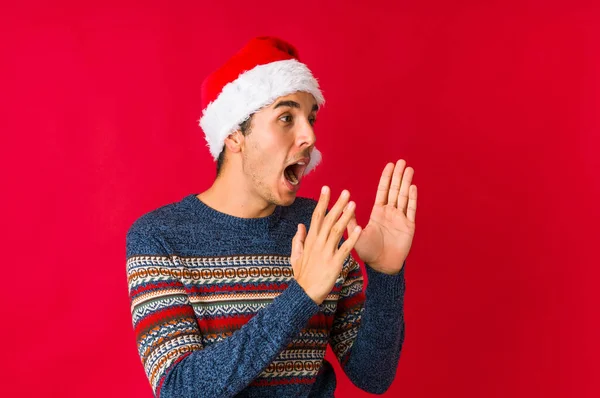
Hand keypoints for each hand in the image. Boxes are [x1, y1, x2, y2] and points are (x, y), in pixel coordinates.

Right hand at [290, 186, 361, 304]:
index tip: (327, 188)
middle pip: (328, 219)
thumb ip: (298, 239)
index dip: (322, 202)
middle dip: (336, 204)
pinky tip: (359, 229)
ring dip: (345, 217)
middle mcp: (318, 243)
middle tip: (345, 191)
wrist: (304, 293)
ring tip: (353, 204)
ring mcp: (326, 252)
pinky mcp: (335, 263)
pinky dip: (352, 238)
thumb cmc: (301, 275)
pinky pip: (345, 248)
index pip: (316, 216)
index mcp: (310, 240)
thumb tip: (300, 225)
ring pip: (336, 230)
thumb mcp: (295, 255)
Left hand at [347, 159, 416, 274]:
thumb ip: (351, 220)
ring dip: (406, 183)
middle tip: (402, 161)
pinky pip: (411, 210)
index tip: (390, 165)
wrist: (381, 266)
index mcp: (378, 212)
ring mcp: (401, 218)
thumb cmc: (367, 252)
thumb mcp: (355, 234)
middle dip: (398, 176)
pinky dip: (412, 198)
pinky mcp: (409, 226)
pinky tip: (413, 187)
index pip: (383, 191)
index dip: (386, 178)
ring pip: (405, 197)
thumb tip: (345, 204)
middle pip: (395, 190)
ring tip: (409, 169)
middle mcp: (390, 213)